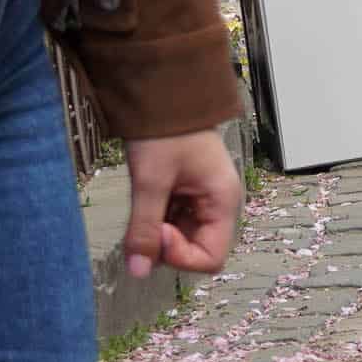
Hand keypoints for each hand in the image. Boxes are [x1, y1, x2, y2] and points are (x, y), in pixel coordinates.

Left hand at [122, 129, 243, 278]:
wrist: (162, 90)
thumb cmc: (167, 128)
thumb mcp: (151, 180)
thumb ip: (144, 229)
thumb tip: (138, 272)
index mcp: (222, 201)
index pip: (211, 258)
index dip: (181, 256)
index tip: (158, 234)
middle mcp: (216, 204)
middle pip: (194, 249)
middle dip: (166, 245)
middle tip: (145, 220)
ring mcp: (200, 199)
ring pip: (179, 237)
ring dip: (157, 231)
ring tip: (145, 202)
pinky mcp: (184, 193)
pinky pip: (171, 221)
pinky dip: (154, 219)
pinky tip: (145, 198)